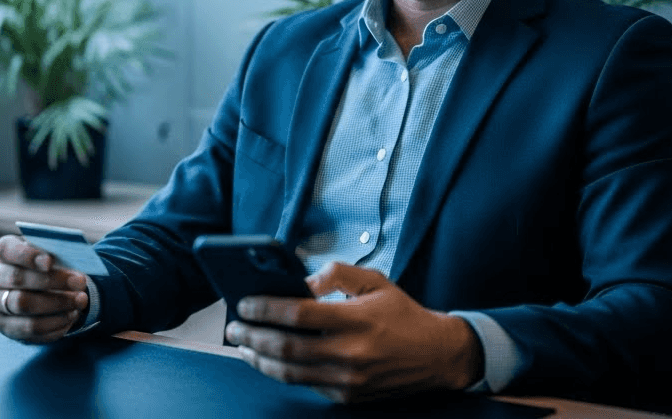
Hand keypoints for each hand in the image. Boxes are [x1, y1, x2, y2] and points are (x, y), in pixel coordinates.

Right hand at [0, 234, 89, 343]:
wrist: (43, 290)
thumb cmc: (48, 266)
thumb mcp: (52, 253)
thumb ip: (58, 252)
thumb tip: (74, 256)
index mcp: (4, 252)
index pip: (9, 251)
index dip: (28, 256)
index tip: (49, 262)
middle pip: (17, 279)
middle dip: (51, 281)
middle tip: (80, 282)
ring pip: (24, 305)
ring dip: (57, 304)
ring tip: (80, 301)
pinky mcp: (6, 326)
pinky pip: (30, 329)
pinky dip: (54, 323)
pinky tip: (71, 315)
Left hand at [224, 262, 483, 402]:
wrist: (438, 355)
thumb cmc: (401, 313)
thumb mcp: (375, 281)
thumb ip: (336, 273)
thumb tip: (300, 281)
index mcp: (357, 319)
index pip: (298, 314)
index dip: (265, 308)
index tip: (244, 303)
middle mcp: (351, 353)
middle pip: (286, 347)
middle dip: (252, 337)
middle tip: (233, 328)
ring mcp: (348, 380)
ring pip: (290, 372)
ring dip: (260, 359)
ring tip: (243, 346)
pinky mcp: (348, 397)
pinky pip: (306, 385)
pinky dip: (283, 372)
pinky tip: (269, 359)